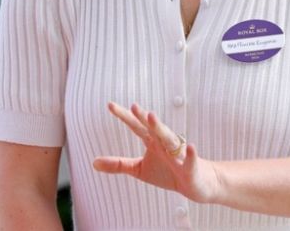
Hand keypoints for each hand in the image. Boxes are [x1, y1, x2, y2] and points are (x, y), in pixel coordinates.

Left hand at [92, 102, 221, 203]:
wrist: (196, 184)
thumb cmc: (168, 172)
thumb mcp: (139, 169)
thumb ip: (118, 164)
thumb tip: (93, 162)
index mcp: (152, 141)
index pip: (136, 126)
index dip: (124, 116)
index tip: (110, 104)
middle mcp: (164, 143)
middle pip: (152, 128)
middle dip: (143, 117)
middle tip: (133, 106)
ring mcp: (178, 154)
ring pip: (169, 139)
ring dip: (161, 128)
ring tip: (152, 117)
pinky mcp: (191, 167)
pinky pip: (190, 159)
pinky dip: (190, 154)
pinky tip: (190, 146)